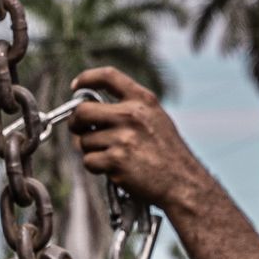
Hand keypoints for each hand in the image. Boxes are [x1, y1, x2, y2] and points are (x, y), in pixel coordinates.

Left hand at [72, 66, 207, 216]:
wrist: (183, 182)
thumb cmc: (167, 153)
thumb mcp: (156, 119)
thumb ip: (129, 110)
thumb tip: (90, 110)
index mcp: (143, 101)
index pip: (108, 76)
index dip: (87, 79)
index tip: (76, 87)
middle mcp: (131, 115)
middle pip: (83, 111)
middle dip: (76, 123)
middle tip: (80, 130)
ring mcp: (123, 138)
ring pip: (84, 141)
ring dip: (92, 151)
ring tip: (113, 156)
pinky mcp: (116, 160)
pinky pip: (89, 161)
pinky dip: (97, 167)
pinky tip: (114, 169)